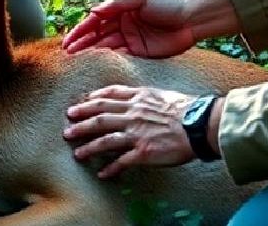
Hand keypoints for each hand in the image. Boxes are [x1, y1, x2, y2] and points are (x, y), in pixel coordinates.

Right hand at [61, 0, 196, 57]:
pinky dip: (108, 60)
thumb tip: (93, 10)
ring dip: (91, 53)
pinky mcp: (139, 52)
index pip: (95, 21)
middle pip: (97, 36)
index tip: (68, 41)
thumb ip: (117, 4)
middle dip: (82, 44)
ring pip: (106, 47)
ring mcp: (130, 39)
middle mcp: (122, 25)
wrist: (191, 20)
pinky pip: (120, 56)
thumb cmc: (167, 5)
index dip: (81, 31)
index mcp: (120, 11)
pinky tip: (96, 65)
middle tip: (67, 54)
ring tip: (76, 61)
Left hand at [64, 85, 195, 178]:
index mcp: (138, 98)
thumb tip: (137, 96)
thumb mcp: (161, 94)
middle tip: (67, 127)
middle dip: (81, 122)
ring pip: (105, 140)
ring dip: (88, 147)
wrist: (200, 124)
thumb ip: (145, 96)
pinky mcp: (143, 152)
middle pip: (100, 117)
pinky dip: (110, 168)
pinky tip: (102, 174)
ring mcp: (136, 134)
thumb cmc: (187, 109)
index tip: (80, 102)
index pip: (108, 96)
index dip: (91, 99)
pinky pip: (121, 161)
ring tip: (77, 153)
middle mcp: (133, 114)